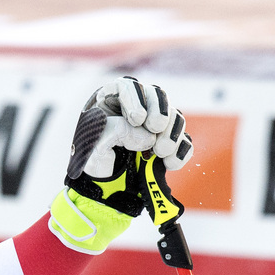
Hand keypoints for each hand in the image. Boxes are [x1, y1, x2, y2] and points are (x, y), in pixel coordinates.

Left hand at [64, 76, 193, 216]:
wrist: (99, 187)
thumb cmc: (91, 162)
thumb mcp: (91, 146)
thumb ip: (114, 132)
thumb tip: (147, 135)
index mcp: (110, 102)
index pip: (127, 86)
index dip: (136, 98)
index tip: (137, 119)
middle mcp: (134, 109)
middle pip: (157, 95)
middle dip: (160, 111)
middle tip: (154, 128)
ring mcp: (152, 125)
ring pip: (174, 116)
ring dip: (172, 132)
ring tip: (160, 152)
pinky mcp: (166, 143)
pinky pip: (184, 140)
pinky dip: (181, 150)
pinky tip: (170, 163)